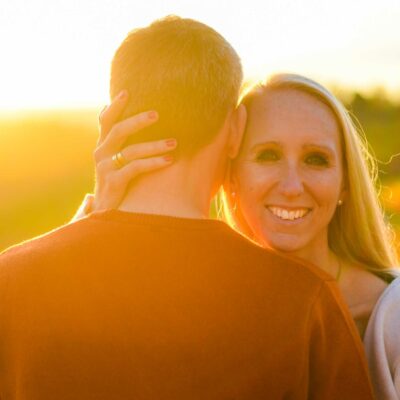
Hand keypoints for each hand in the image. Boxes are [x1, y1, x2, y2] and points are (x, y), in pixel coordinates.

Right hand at [92, 90, 176, 210]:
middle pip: (118, 131)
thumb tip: (138, 123)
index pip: (105, 121)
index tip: (127, 92)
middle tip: (157, 114)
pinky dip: (153, 163)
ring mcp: (105, 168)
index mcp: (103, 145)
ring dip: (154, 145)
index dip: (114, 106)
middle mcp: (101, 153)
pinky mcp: (113, 182)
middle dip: (137, 121)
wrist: (106, 209)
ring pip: (130, 150)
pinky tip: (168, 160)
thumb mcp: (117, 160)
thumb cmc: (117, 180)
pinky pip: (135, 168)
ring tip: (174, 143)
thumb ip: (123, 143)